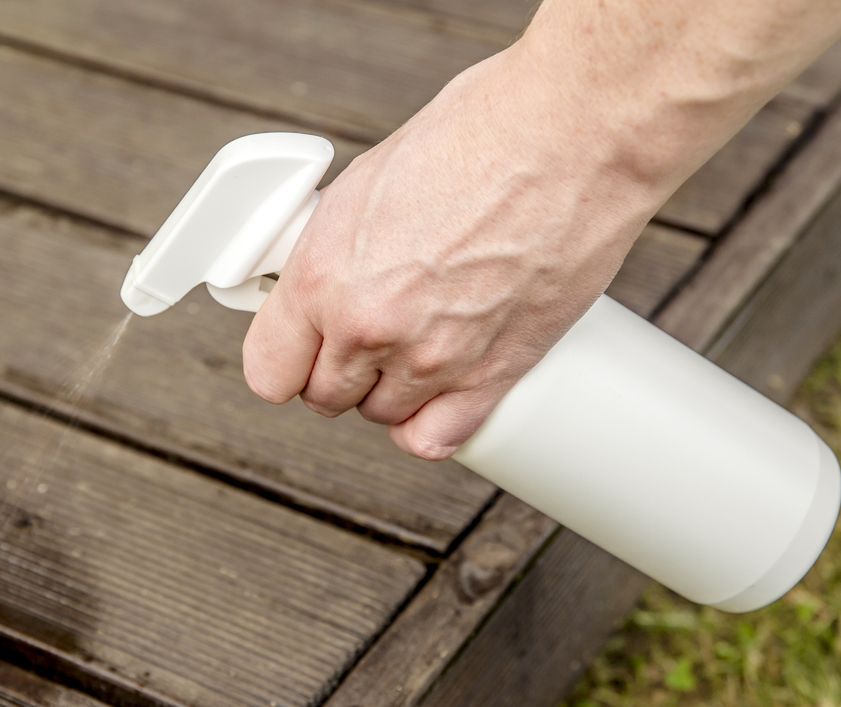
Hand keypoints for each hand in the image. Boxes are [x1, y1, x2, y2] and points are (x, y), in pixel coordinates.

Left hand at [242, 47, 664, 458]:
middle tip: (369, 331)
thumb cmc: (478, 134)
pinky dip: (433, 424)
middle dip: (341, 369)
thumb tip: (324, 280)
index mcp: (323, 275)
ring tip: (417, 343)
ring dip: (391, 390)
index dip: (286, 359)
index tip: (301, 346)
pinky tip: (441, 392)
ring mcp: (433, 359)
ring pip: (383, 416)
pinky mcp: (494, 374)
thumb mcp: (367, 180)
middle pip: (327, 397)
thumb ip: (335, 250)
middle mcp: (369, 327)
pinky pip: (437, 438)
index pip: (268, 371)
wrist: (572, 133)